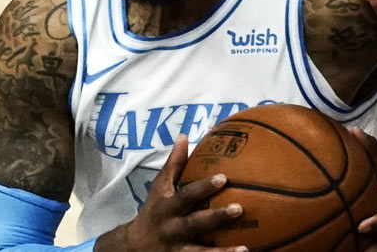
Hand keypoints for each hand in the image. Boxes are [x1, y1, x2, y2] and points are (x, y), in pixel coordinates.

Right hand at [96, 135, 247, 251]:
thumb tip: (184, 136)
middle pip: (195, 223)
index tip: (224, 177)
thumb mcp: (159, 188)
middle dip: (216, 217)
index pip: (187, 195)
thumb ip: (174, 164)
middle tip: (239, 209)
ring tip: (244, 250)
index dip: (204, 187)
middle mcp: (172, 229)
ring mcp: (178, 250)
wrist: (133, 247)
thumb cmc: (153, 211)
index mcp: (168, 207)